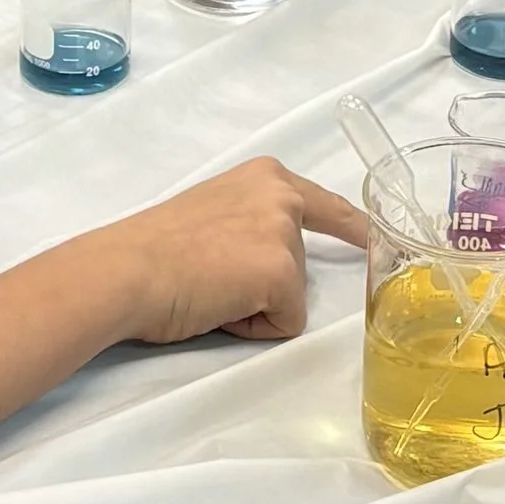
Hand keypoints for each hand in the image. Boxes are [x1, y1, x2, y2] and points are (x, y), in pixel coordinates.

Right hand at [97, 158, 369, 344]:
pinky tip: (218, 308)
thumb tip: (258, 254)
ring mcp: (284, 233)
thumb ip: (249, 221)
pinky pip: (285, 321)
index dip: (354, 230)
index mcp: (265, 176)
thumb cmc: (152, 250)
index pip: (326, 205)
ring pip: (291, 294)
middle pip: (300, 262)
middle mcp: (282, 195)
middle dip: (266, 282)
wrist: (126, 270)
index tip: (378, 240)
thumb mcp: (212, 213)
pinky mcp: (282, 273)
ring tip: (209, 291)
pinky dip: (253, 327)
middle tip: (211, 278)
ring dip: (256, 304)